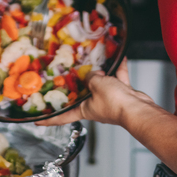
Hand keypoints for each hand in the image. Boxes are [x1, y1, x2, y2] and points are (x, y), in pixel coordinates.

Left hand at [35, 59, 151, 126]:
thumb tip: (92, 73)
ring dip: (100, 73)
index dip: (49, 120)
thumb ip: (90, 76)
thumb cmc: (115, 103)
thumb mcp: (96, 85)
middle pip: (82, 96)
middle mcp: (96, 106)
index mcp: (85, 110)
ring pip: (101, 84)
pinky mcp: (122, 94)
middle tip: (67, 74)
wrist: (138, 109)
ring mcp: (109, 100)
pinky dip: (119, 67)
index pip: (62, 118)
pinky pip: (118, 78)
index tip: (37, 121)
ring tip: (95, 59)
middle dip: (78, 85)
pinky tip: (119, 55)